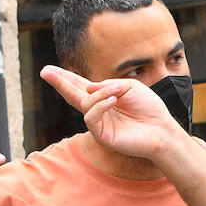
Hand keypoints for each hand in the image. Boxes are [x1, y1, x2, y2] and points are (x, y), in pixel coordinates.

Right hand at [40, 65, 181, 159]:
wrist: (161, 129)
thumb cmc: (149, 108)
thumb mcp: (130, 87)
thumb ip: (109, 84)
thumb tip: (88, 88)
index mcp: (105, 98)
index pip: (81, 86)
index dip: (66, 78)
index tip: (50, 70)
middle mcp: (99, 110)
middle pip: (73, 95)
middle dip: (60, 82)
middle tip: (44, 71)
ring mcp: (99, 123)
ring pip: (85, 104)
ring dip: (99, 95)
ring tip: (115, 93)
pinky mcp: (102, 135)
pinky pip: (91, 117)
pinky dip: (100, 106)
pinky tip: (112, 101)